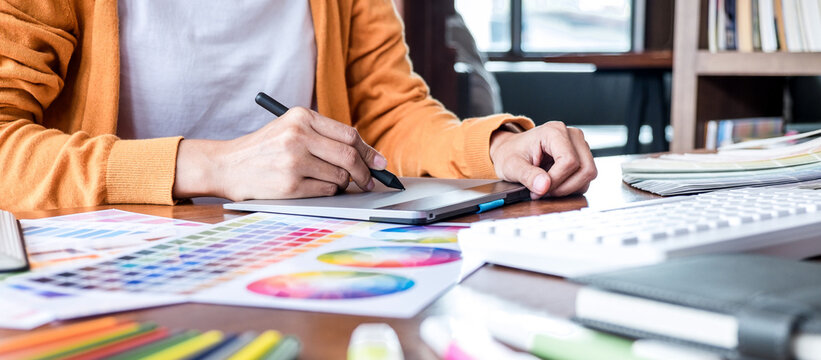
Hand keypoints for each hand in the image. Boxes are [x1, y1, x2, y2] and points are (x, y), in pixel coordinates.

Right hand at [173, 107, 386, 200]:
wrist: (227, 166)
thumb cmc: (265, 149)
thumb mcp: (291, 129)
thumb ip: (324, 136)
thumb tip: (369, 156)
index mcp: (301, 117)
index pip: (348, 134)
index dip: (368, 151)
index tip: (379, 163)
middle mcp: (298, 136)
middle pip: (348, 156)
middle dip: (365, 172)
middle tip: (369, 181)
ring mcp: (294, 162)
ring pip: (339, 177)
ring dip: (341, 184)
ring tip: (325, 180)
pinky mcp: (290, 186)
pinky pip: (326, 192)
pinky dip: (327, 193)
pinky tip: (312, 188)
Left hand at [489, 121, 596, 198]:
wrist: (511, 150)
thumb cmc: (511, 154)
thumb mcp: (512, 166)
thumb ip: (527, 175)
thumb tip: (543, 186)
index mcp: (554, 131)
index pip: (569, 161)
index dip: (556, 180)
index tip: (539, 189)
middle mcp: (572, 136)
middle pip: (585, 169)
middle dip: (565, 187)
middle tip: (544, 191)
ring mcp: (579, 146)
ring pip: (589, 174)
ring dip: (569, 188)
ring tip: (547, 188)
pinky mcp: (582, 156)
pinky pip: (585, 178)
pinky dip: (572, 187)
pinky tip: (555, 185)